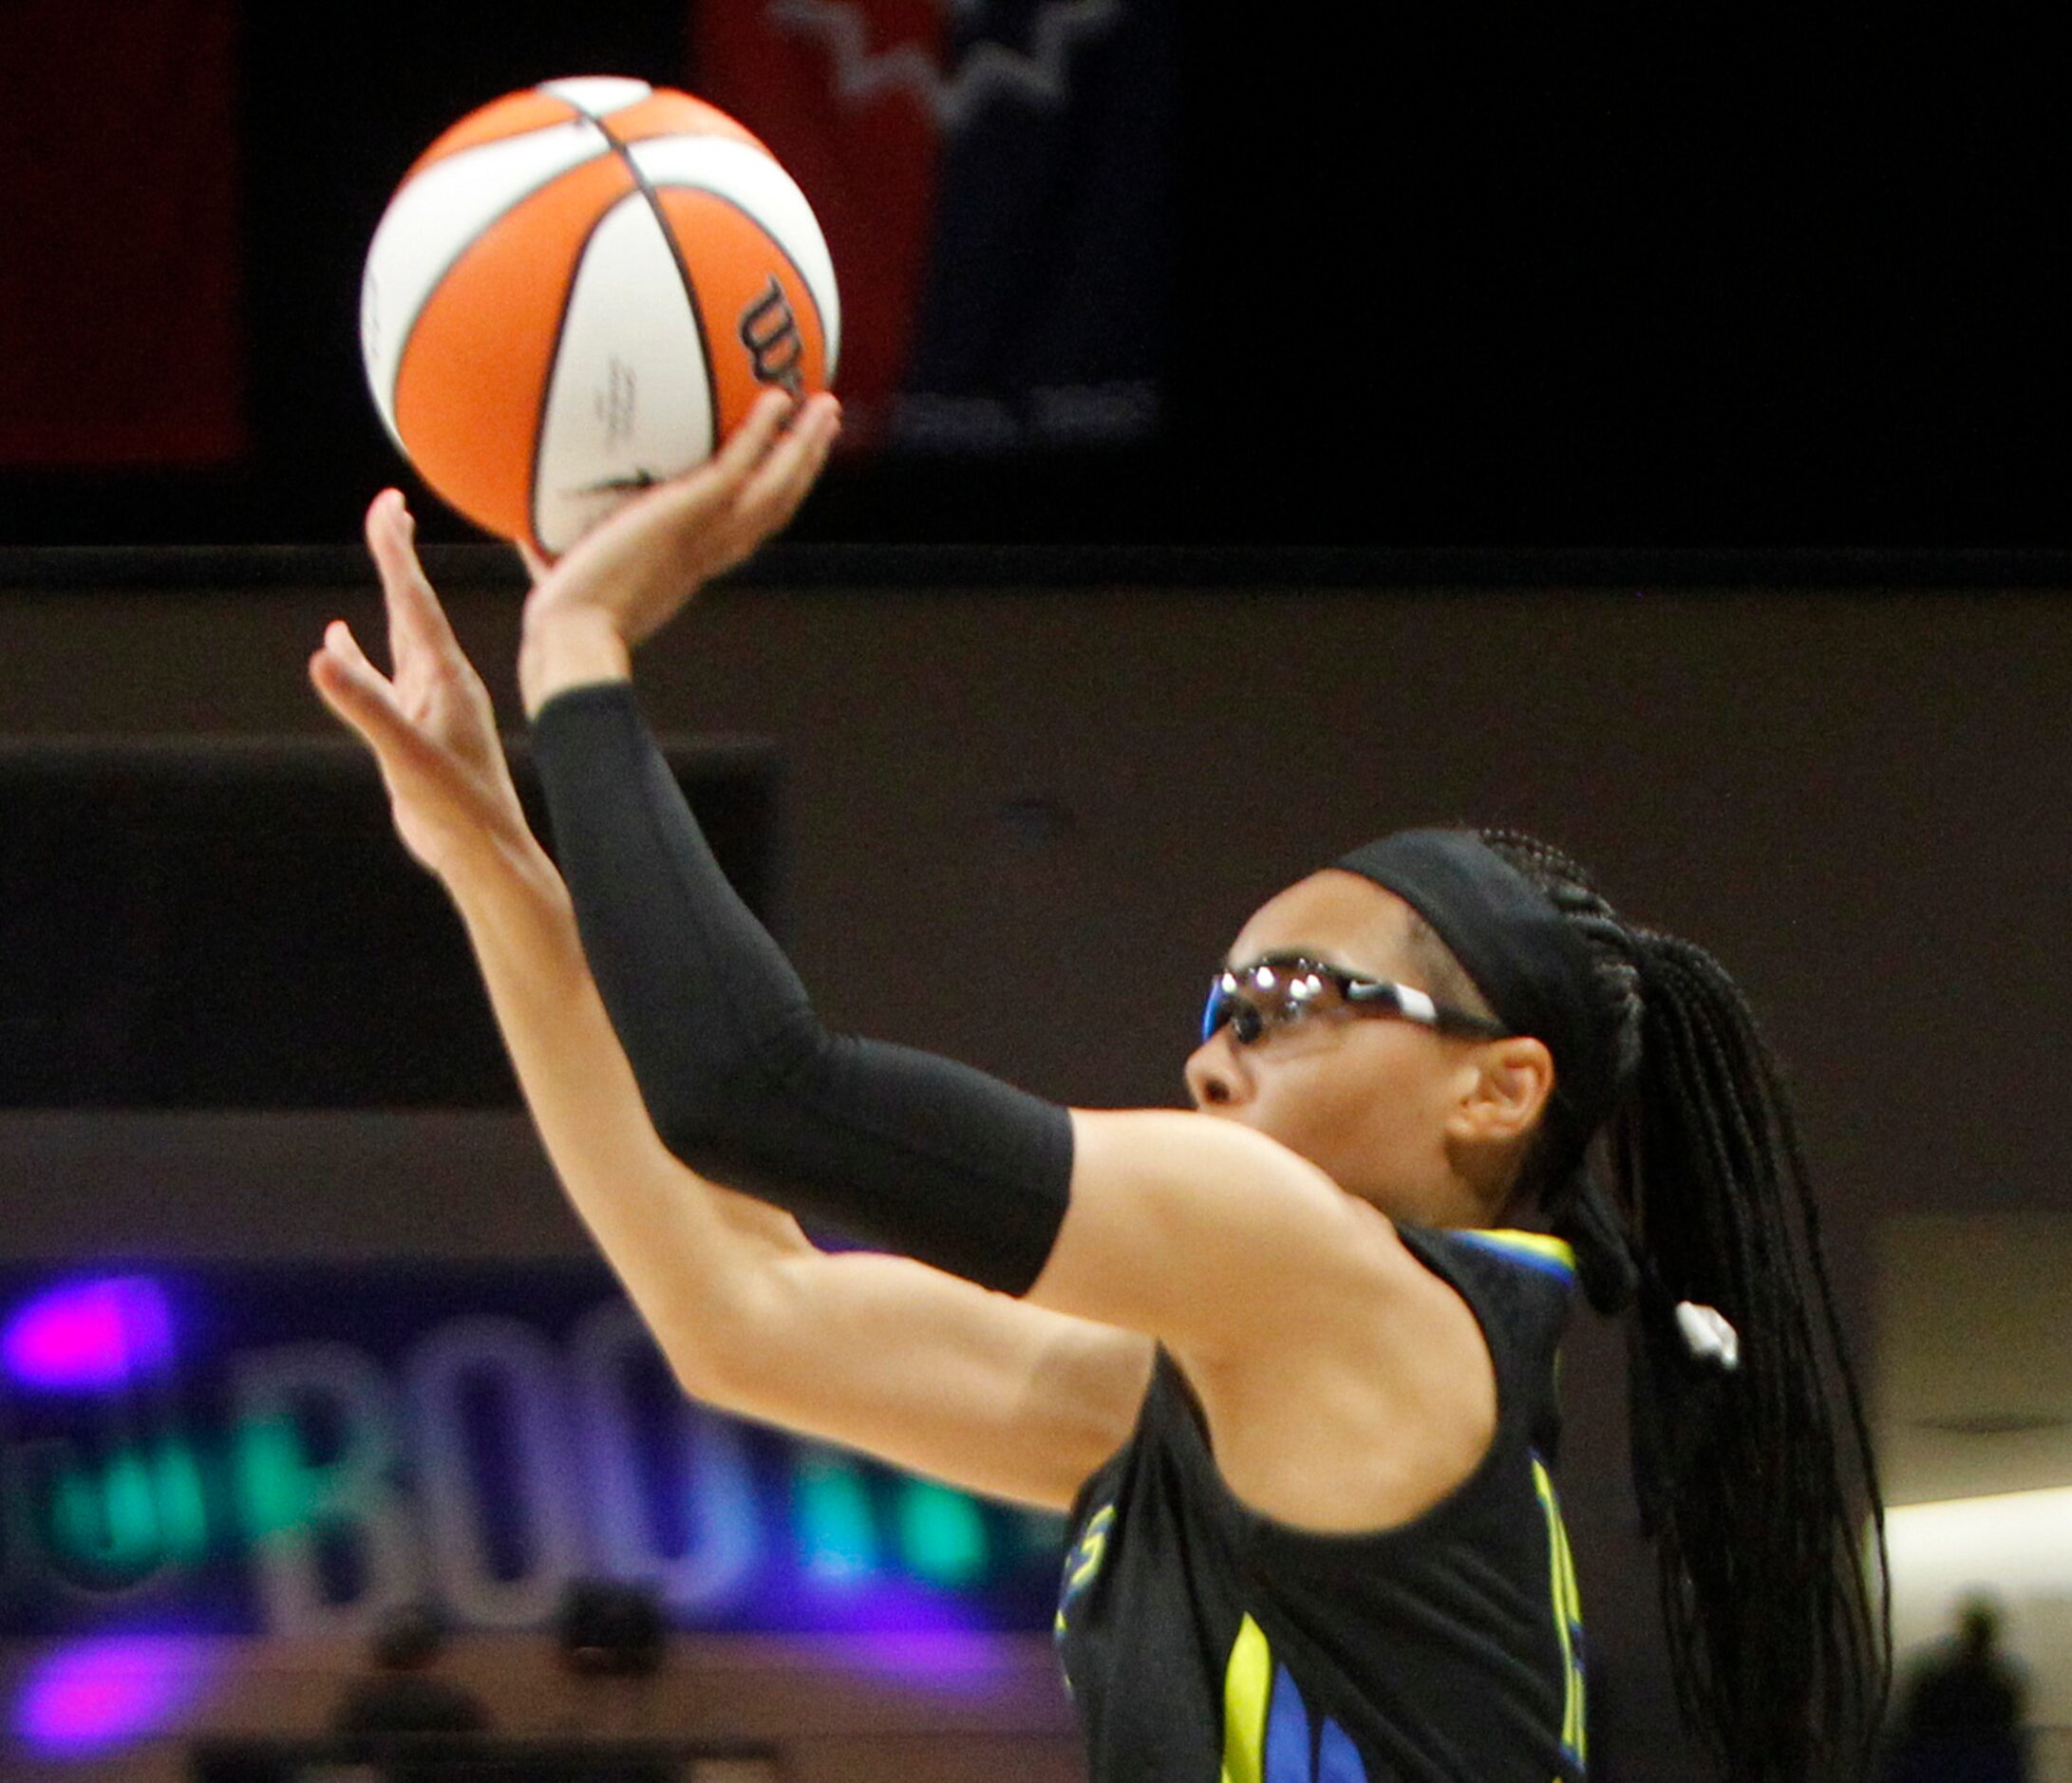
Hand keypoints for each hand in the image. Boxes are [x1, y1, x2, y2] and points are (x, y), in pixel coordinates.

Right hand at [309, 490, 532, 880]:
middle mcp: (440, 683)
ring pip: (398, 638)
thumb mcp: (408, 757)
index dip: (397, 552)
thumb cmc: (459, 809)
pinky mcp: (412, 732)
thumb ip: (367, 706)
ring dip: (385, 598)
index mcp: (444, 679)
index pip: (414, 601)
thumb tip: (322, 654)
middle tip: (387, 510)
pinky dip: (359, 656)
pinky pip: (381, 680)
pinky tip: (338, 643)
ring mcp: (427, 706)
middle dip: (397, 556)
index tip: (387, 504)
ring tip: (379, 557)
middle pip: (412, 605)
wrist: (485, 853)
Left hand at [517, 390, 839, 709]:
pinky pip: (742, 467)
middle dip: (804, 466)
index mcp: (692, 565)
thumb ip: (556, 543)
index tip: (777, 470)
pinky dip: (766, 433)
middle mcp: (711, 552)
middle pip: (776, 507)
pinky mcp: (691, 514)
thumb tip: (519, 523)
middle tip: (823, 425)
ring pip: (777, 489)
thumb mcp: (565, 570)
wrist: (574, 633)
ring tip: (825, 407)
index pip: (742, 530)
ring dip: (806, 447)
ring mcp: (706, 535)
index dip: (766, 499)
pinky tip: (777, 399)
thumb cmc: (561, 618)